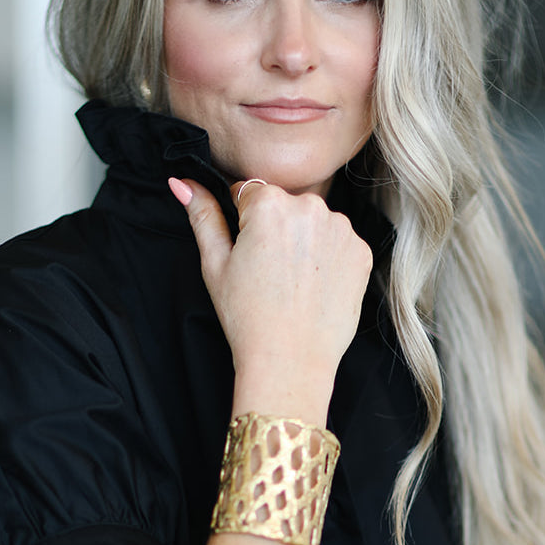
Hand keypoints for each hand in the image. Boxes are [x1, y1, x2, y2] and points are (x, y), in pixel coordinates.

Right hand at [169, 176, 371, 422]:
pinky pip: (338, 243)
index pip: (249, 193)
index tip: (248, 253)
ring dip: (304, 241)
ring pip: (313, 223)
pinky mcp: (361, 251)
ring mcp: (341, 229)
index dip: (243, 222)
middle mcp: (310, 207)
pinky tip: (314, 287)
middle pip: (285, 205)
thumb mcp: (215, 264)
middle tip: (269, 272)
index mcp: (269, 204)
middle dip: (276, 229)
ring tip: (292, 282)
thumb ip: (202, 216)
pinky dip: (328, 259)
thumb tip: (183, 183)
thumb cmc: (247, 317)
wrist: (290, 361)